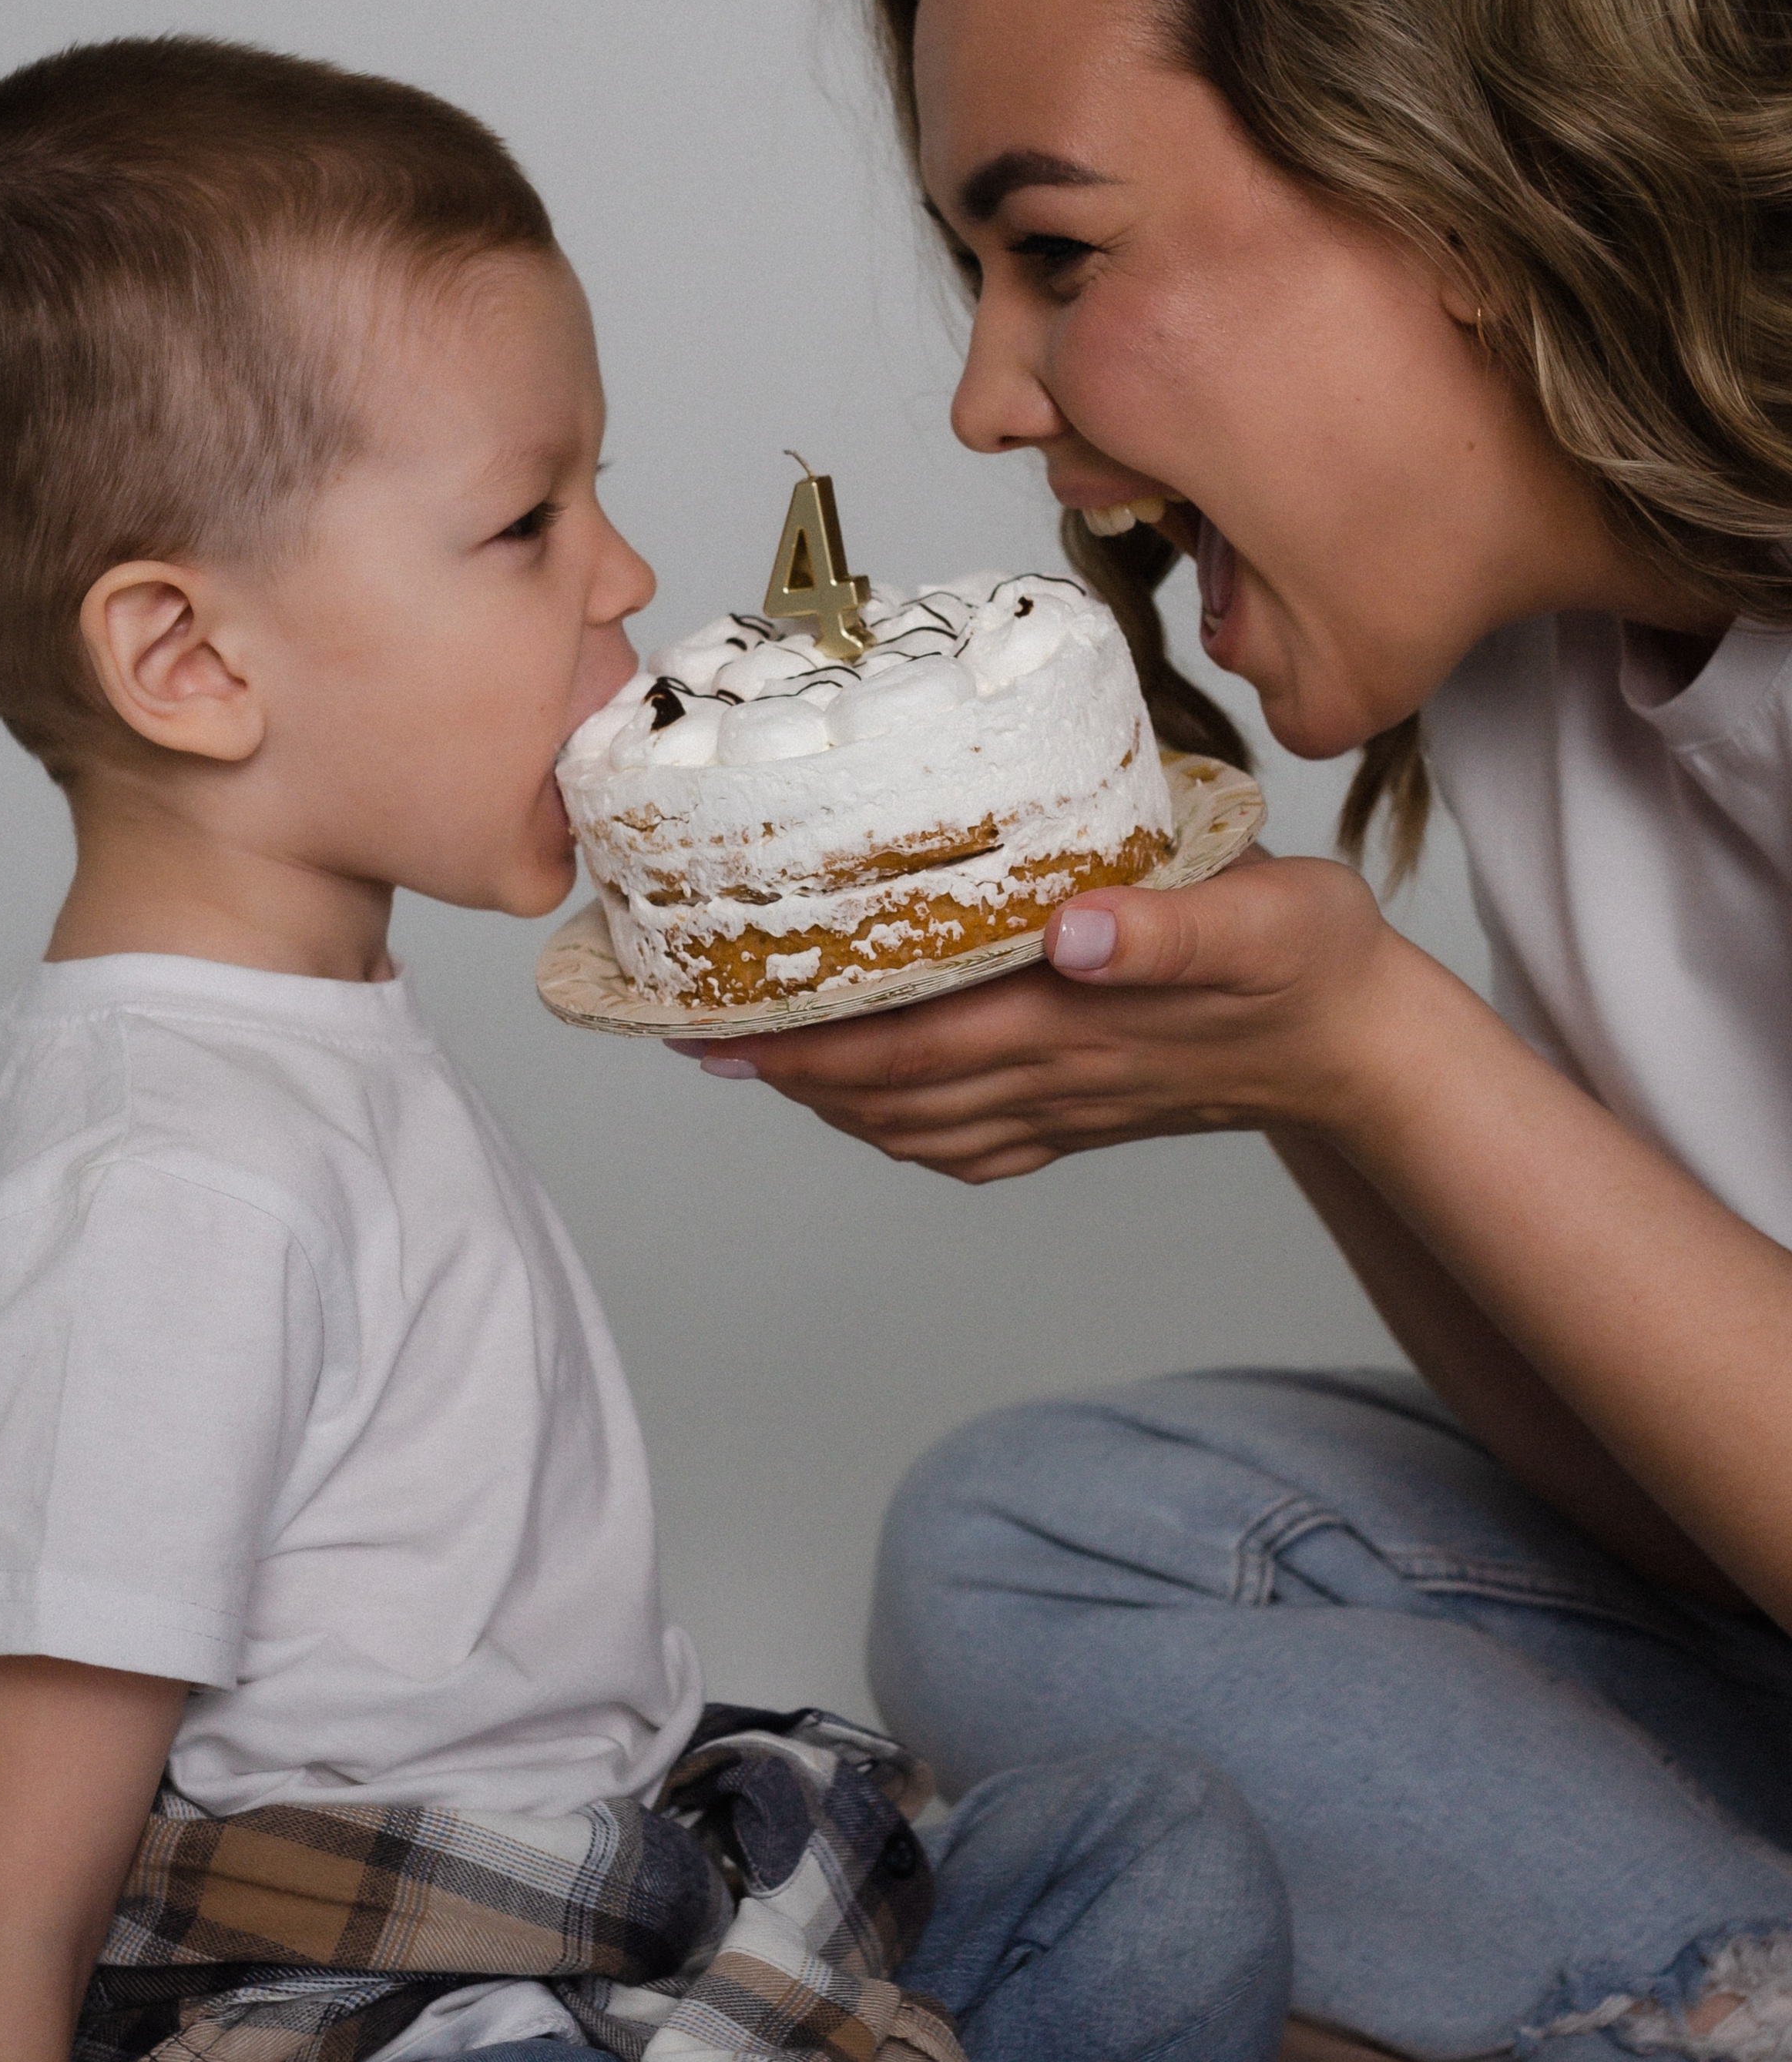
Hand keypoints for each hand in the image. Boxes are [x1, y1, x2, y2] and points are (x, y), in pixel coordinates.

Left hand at [686, 855, 1402, 1182]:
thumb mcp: (1260, 918)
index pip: (906, 1044)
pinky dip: (902, 1129)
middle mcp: (1052, 1077)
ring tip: (759, 1060)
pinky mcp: (1085, 1114)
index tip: (717, 1022)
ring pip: (916, 1123)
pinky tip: (874, 1103)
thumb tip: (1074, 930)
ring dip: (829, 1100)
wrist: (1368, 1049)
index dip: (804, 1041)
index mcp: (1071, 1024)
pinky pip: (969, 1143)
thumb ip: (1168, 926)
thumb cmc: (1314, 962)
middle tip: (695, 1036)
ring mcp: (1066, 1107)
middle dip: (786, 1071)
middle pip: (887, 1092)